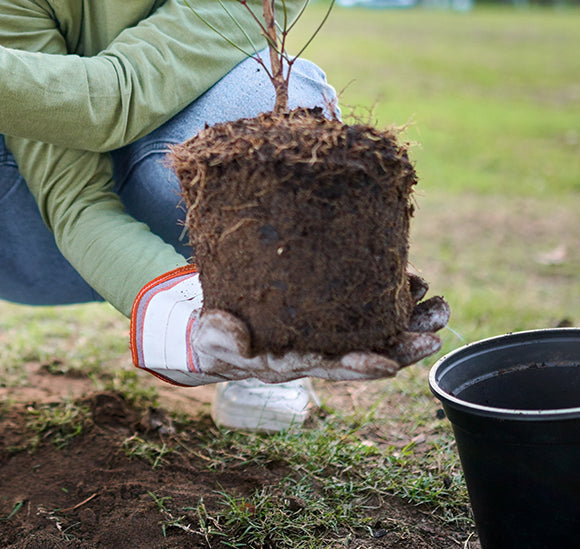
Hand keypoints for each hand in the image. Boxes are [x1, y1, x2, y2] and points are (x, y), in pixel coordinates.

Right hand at [131, 266, 449, 386]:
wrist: (217, 336)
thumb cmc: (215, 340)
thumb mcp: (210, 339)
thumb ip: (221, 338)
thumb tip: (235, 335)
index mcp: (291, 363)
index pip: (331, 367)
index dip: (359, 366)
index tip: (388, 363)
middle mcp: (319, 354)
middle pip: (368, 356)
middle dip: (404, 348)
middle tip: (435, 335)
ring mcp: (328, 336)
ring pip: (377, 336)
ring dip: (410, 325)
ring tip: (439, 307)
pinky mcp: (331, 317)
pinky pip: (368, 313)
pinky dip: (391, 300)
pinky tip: (412, 282)